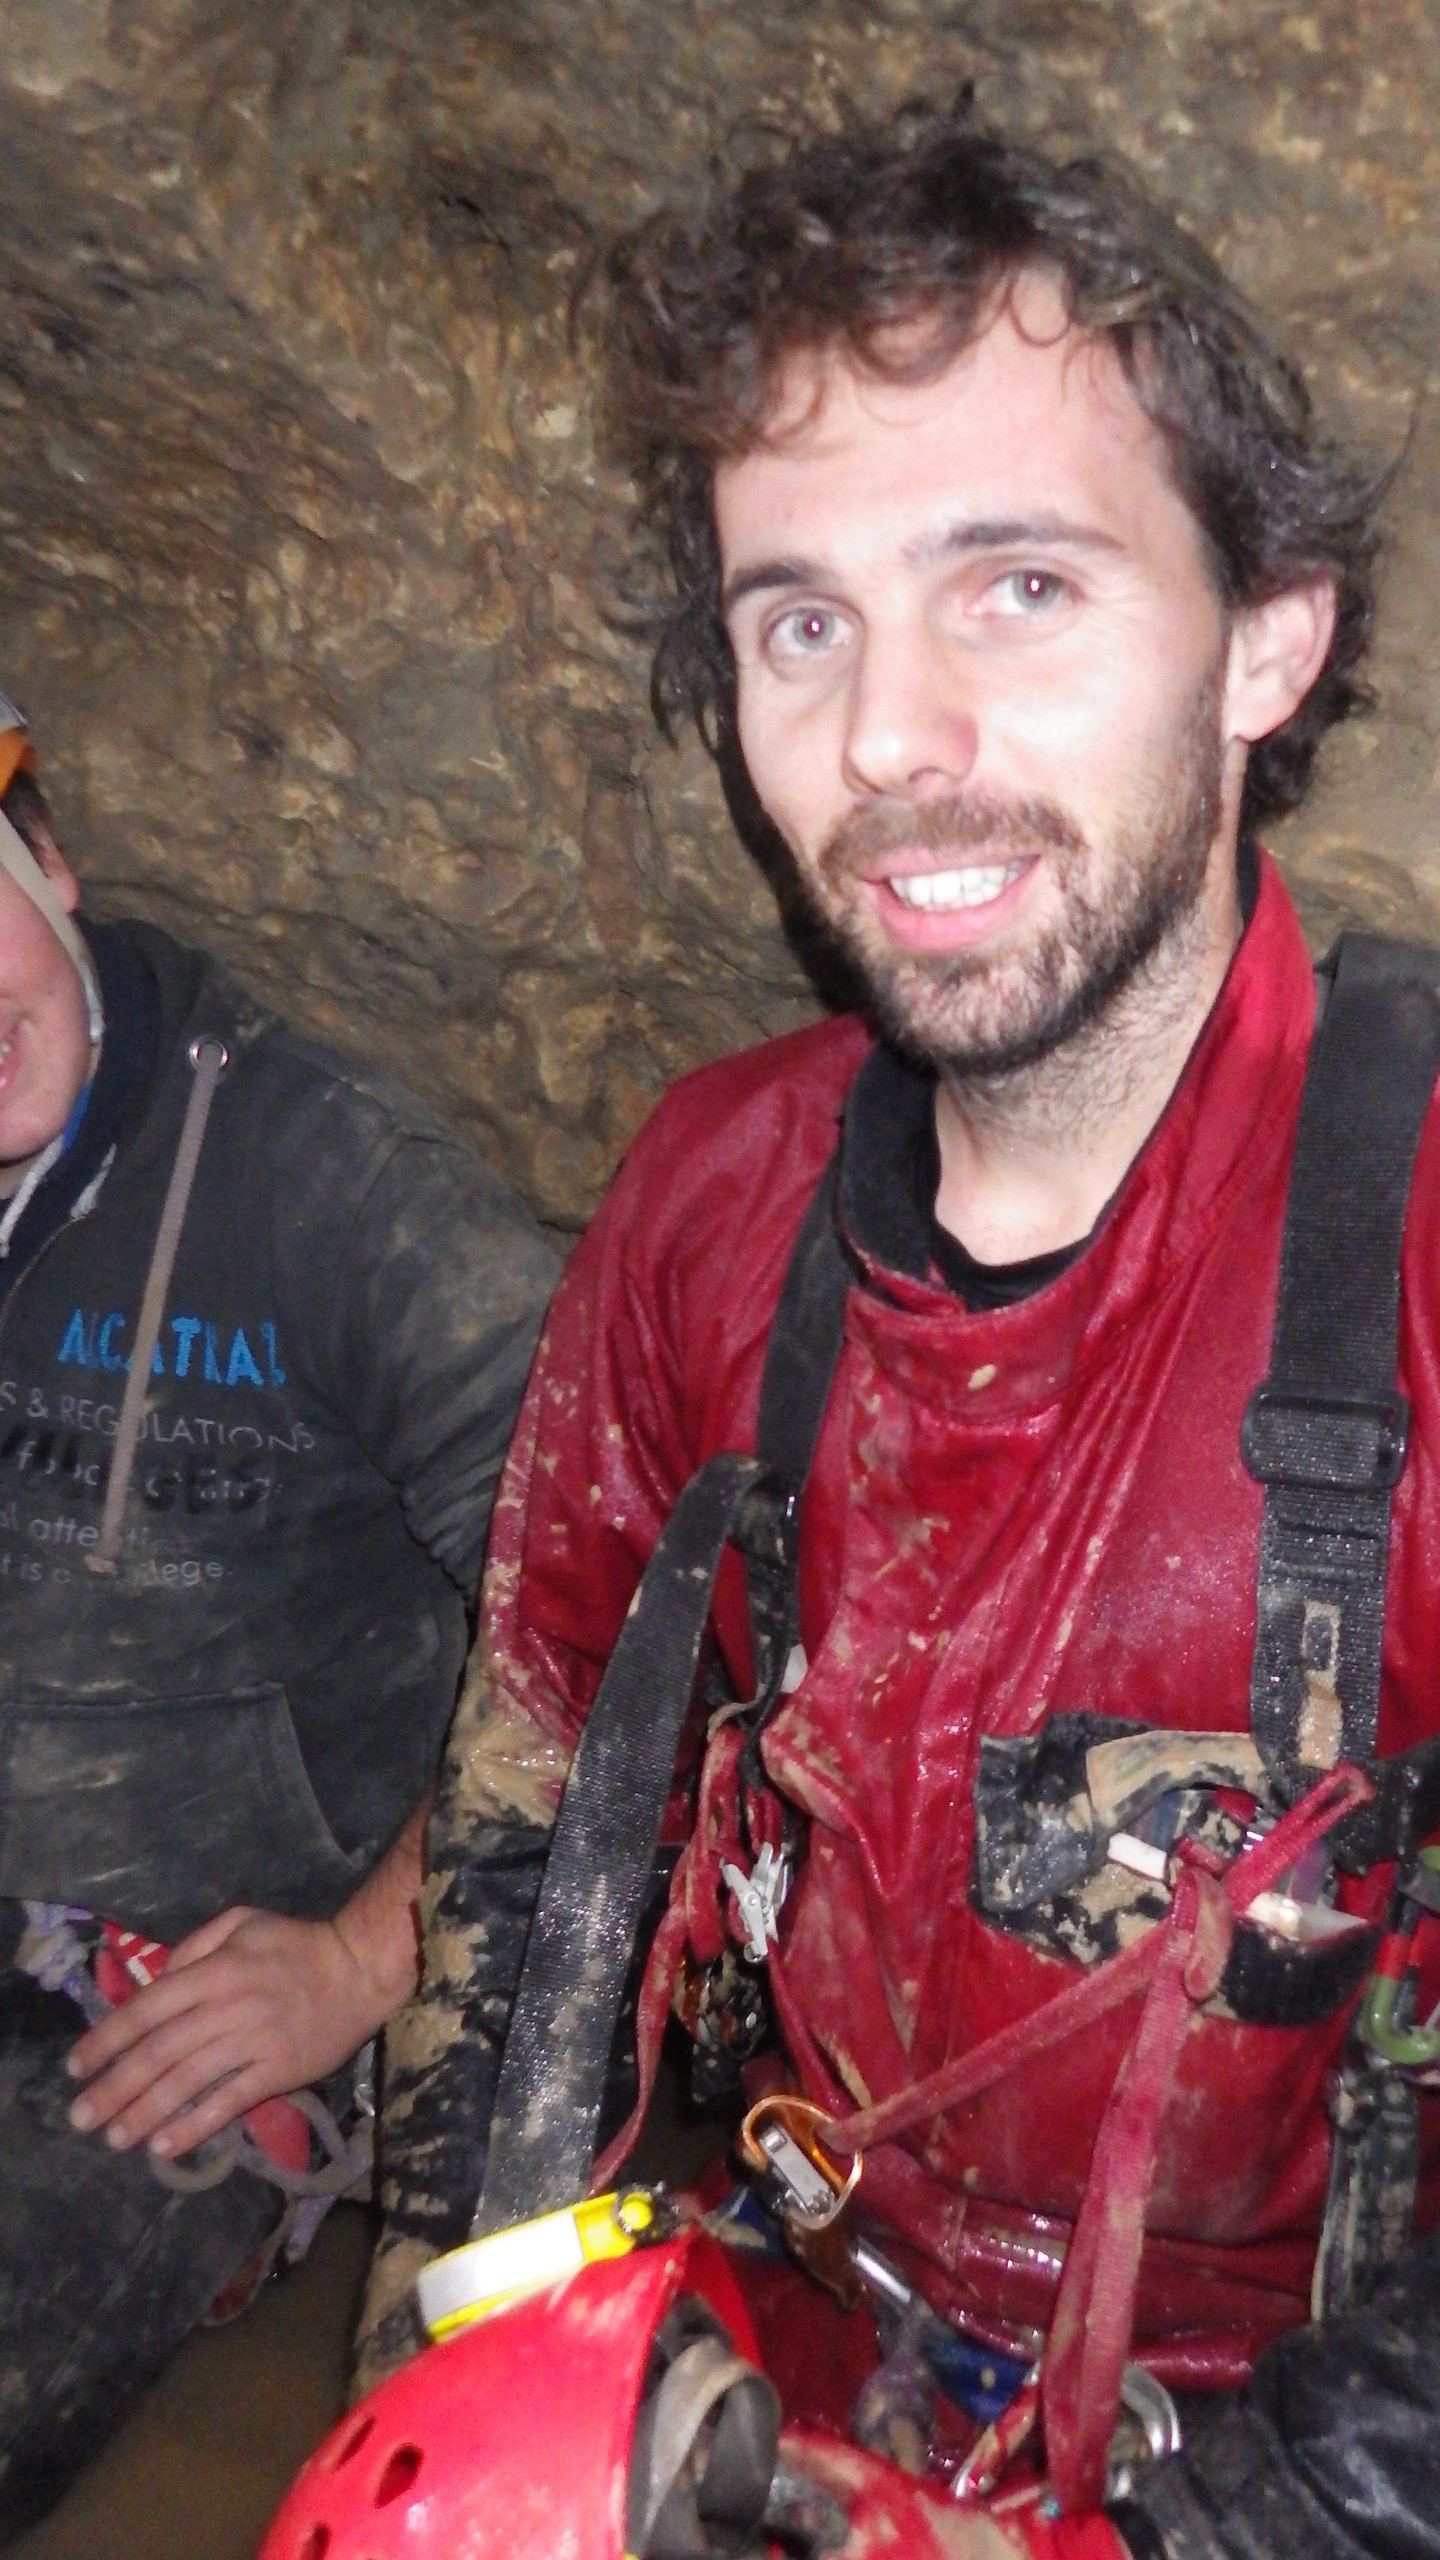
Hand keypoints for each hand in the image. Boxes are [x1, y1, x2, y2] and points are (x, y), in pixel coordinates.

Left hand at [65, 1904, 395, 2157]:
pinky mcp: (279, 2070)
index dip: (108, 2039)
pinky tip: (164, 2145)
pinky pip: (229, 2102)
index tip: (77, 2066)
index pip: (148, 2008)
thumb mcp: (243, 1922)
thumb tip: (156, 1982)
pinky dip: (194, 2125)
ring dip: (145, 2112)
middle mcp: (228, 2007)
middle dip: (115, 2087)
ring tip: (114, 2137)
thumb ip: (194, 1945)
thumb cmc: (296, 1945)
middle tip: (81, 2116)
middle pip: (160, 2052)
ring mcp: (254, 2041)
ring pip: (188, 2081)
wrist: (359, 1970)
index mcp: (215, 1970)